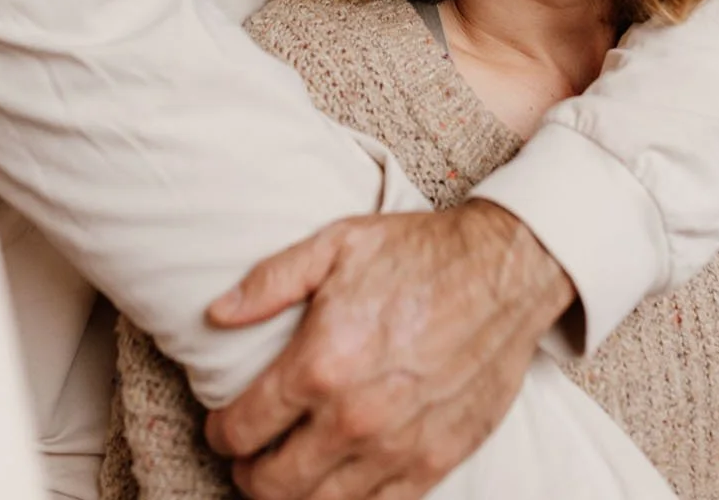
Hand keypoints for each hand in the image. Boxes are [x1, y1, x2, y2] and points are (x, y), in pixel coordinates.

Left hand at [203, 200, 574, 499]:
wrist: (503, 271)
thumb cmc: (418, 253)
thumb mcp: (336, 244)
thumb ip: (269, 282)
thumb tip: (215, 314)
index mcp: (321, 362)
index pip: (244, 426)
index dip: (221, 433)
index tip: (221, 427)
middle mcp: (353, 416)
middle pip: (273, 482)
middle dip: (249, 474)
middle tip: (248, 457)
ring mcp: (397, 447)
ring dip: (294, 494)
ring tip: (288, 471)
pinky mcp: (435, 461)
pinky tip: (339, 479)